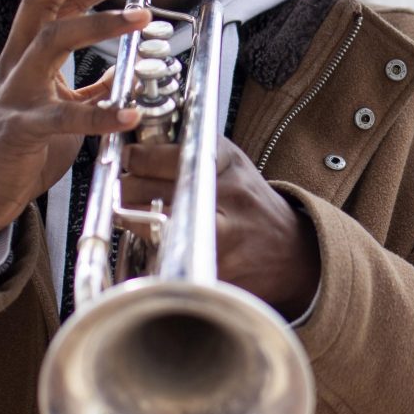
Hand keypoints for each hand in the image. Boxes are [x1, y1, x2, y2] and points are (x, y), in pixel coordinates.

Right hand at [0, 0, 153, 252]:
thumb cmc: (17, 148)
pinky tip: (130, 112)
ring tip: (142, 17)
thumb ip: (88, 88)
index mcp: (27, 56)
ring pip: (51, 41)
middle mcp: (17, 65)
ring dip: (99, 24)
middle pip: (47, 1)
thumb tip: (124, 71)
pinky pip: (61, 118)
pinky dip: (99, 114)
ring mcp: (15, 95)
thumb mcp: (59, 109)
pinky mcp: (18, 131)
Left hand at [118, 135, 321, 318]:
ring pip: (156, 222)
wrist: (290, 251)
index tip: (129, 158)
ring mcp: (222, 232)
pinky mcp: (216, 265)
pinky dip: (154, 247)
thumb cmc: (252, 206)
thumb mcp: (233, 166)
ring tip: (132, 213)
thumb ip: (194, 152)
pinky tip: (156, 240)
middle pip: (155, 187)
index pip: (167, 154)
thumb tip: (140, 148)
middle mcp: (227, 193)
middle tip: (124, 188)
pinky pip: (169, 254)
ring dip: (133, 218)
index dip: (138, 157)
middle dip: (128, 188)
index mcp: (228, 163)